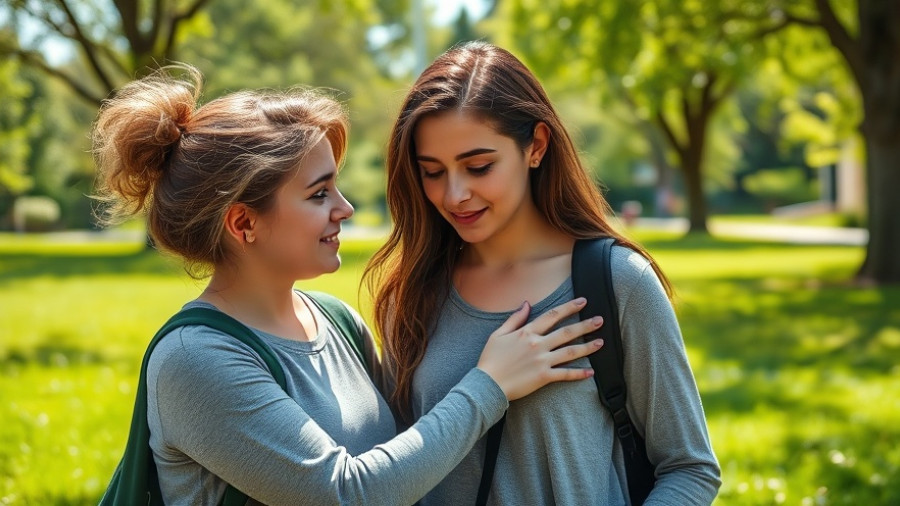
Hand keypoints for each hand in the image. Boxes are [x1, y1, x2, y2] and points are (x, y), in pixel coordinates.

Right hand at [476, 298, 602, 400]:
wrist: (487, 383)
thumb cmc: (490, 359)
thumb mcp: (498, 334)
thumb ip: (515, 318)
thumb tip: (526, 303)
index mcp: (527, 332)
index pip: (552, 316)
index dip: (569, 307)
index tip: (582, 302)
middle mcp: (537, 344)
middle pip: (566, 332)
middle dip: (585, 325)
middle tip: (600, 320)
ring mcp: (542, 361)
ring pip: (569, 352)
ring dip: (587, 347)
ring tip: (601, 342)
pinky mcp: (543, 377)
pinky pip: (565, 374)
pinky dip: (579, 373)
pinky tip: (591, 372)